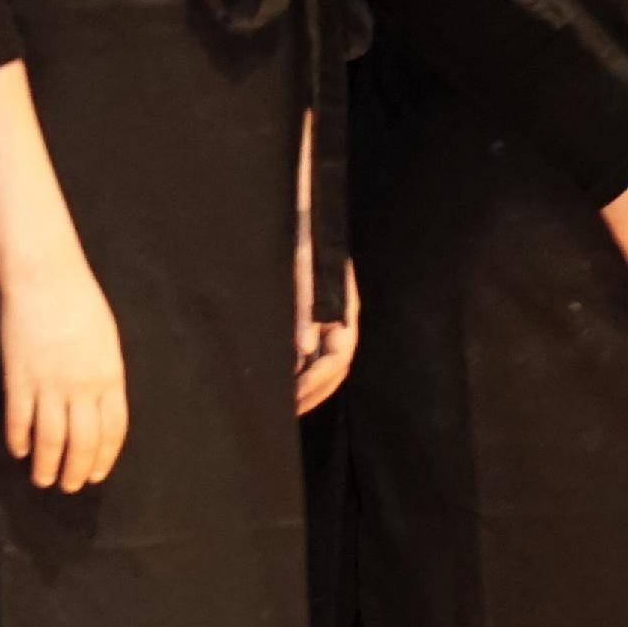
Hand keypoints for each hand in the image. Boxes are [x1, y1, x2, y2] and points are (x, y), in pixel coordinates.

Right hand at [0, 259, 127, 490]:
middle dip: (77, 470)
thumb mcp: (106, 340)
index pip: (112, 430)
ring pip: (51, 439)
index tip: (96, 474)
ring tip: (43, 480)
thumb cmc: (79, 301)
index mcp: (109, 377)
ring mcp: (49, 385)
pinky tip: (19, 450)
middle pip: (83, 442)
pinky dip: (19, 439)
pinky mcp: (18, 378)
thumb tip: (100, 405)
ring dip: (48, 465)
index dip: (104, 456)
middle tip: (70, 487)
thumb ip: (105, 374)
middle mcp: (82, 387)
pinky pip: (20, 419)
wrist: (44, 277)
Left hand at [296, 248, 357, 414]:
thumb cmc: (299, 236)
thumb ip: (303, 307)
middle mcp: (341, 317)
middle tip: (288, 412)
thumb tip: (305, 350)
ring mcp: (329, 318)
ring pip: (327, 363)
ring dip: (310, 386)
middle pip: (336, 367)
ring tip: (286, 405)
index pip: (339, 356)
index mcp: (344, 308)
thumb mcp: (299, 268)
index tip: (293, 396)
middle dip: (314, 392)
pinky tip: (283, 381)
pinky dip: (301, 370)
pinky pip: (314, 352)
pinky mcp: (314, 316)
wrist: (298, 214)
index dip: (316, 380)